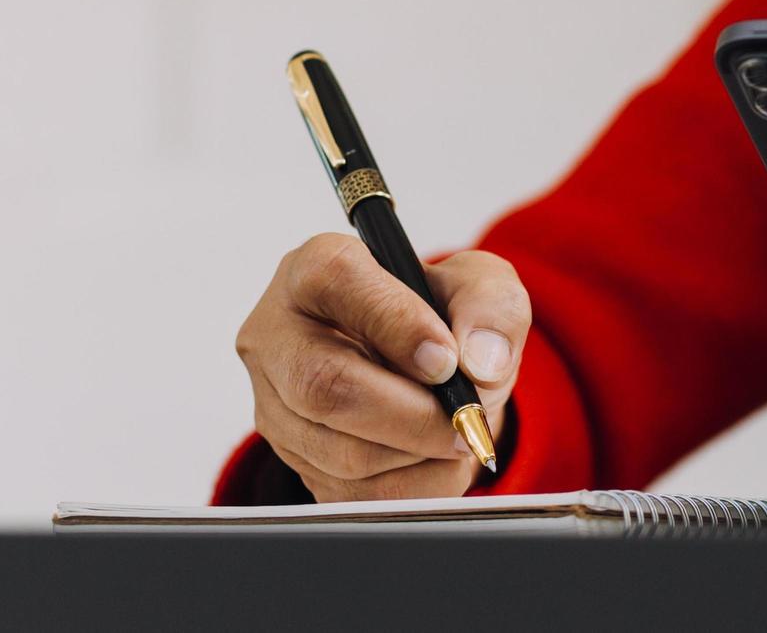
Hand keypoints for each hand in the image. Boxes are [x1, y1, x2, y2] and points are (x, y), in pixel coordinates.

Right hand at [236, 235, 529, 500]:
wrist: (429, 368)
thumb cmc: (442, 315)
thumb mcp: (482, 287)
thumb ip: (490, 307)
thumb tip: (479, 364)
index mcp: (315, 270)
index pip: (336, 281)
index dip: (397, 323)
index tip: (447, 359)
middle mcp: (278, 335)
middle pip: (324, 386)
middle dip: (412, 416)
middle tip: (466, 420)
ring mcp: (276, 404)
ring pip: (340, 452)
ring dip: (418, 454)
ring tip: (456, 432)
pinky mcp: (293, 461)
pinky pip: (353, 495)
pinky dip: (413, 487)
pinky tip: (434, 458)